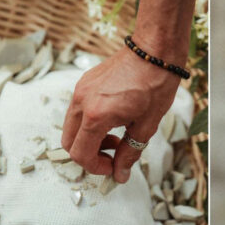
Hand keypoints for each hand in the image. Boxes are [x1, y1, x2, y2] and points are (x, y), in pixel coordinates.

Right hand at [62, 48, 180, 182]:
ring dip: (88, 139)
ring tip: (115, 135)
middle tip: (112, 154)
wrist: (154, 50)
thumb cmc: (155, 84)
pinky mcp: (83, 83)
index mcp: (96, 115)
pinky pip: (77, 111)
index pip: (81, 154)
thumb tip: (120, 174)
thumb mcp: (146, 125)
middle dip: (89, 155)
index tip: (113, 168)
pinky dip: (89, 123)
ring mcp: (80, 91)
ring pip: (71, 127)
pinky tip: (112, 118)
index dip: (96, 167)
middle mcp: (82, 103)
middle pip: (69, 143)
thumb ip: (129, 153)